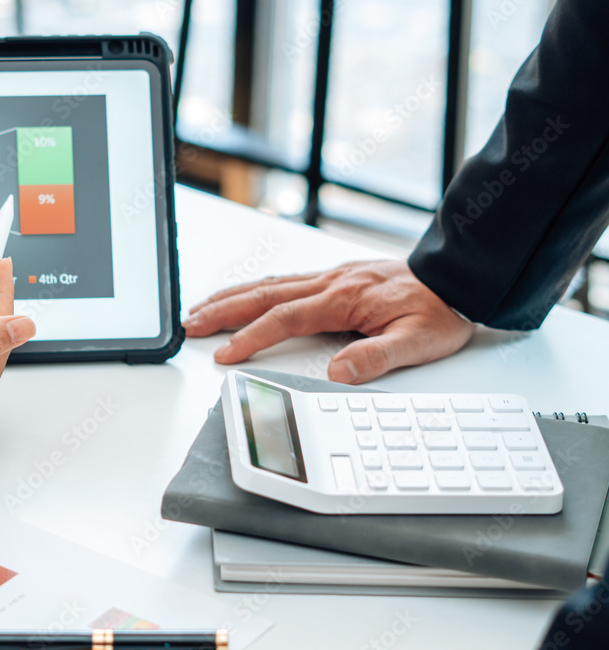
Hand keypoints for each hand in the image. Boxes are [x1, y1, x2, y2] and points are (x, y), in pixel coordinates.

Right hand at [182, 259, 473, 383]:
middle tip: (191, 324)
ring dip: (232, 296)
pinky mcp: (333, 278)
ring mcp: (329, 277)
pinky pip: (283, 280)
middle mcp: (330, 283)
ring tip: (202, 308)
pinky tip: (244, 295)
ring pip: (269, 284)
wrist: (458, 277)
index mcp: (344, 298)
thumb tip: (338, 372)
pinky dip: (254, 288)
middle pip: (263, 294)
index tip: (226, 354)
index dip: (251, 337)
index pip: (285, 318)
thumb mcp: (419, 341)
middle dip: (223, 310)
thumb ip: (377, 357)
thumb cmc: (440, 310)